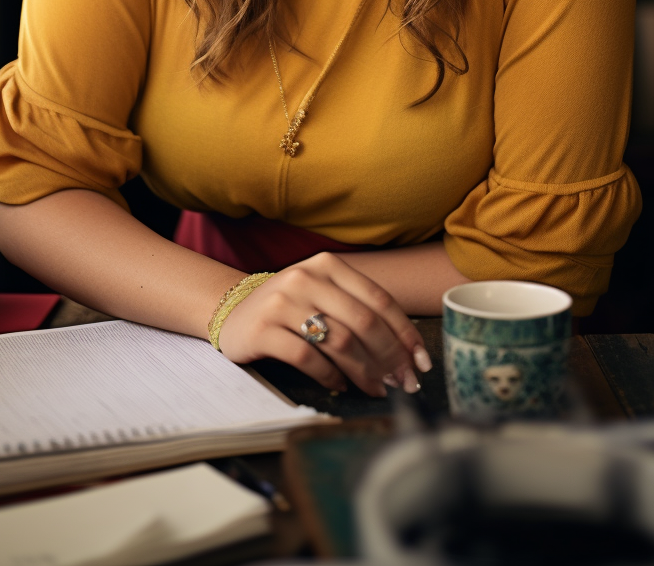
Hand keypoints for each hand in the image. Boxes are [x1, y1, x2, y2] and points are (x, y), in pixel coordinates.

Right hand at [216, 252, 431, 396]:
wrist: (233, 311)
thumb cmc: (290, 308)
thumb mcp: (322, 293)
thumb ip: (357, 309)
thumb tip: (404, 352)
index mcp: (328, 265)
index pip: (379, 299)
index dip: (404, 333)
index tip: (420, 362)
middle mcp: (306, 277)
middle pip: (364, 321)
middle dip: (391, 357)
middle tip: (403, 383)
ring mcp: (283, 302)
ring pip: (340, 341)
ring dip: (365, 371)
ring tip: (376, 389)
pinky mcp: (264, 329)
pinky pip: (308, 357)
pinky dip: (331, 375)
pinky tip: (340, 385)